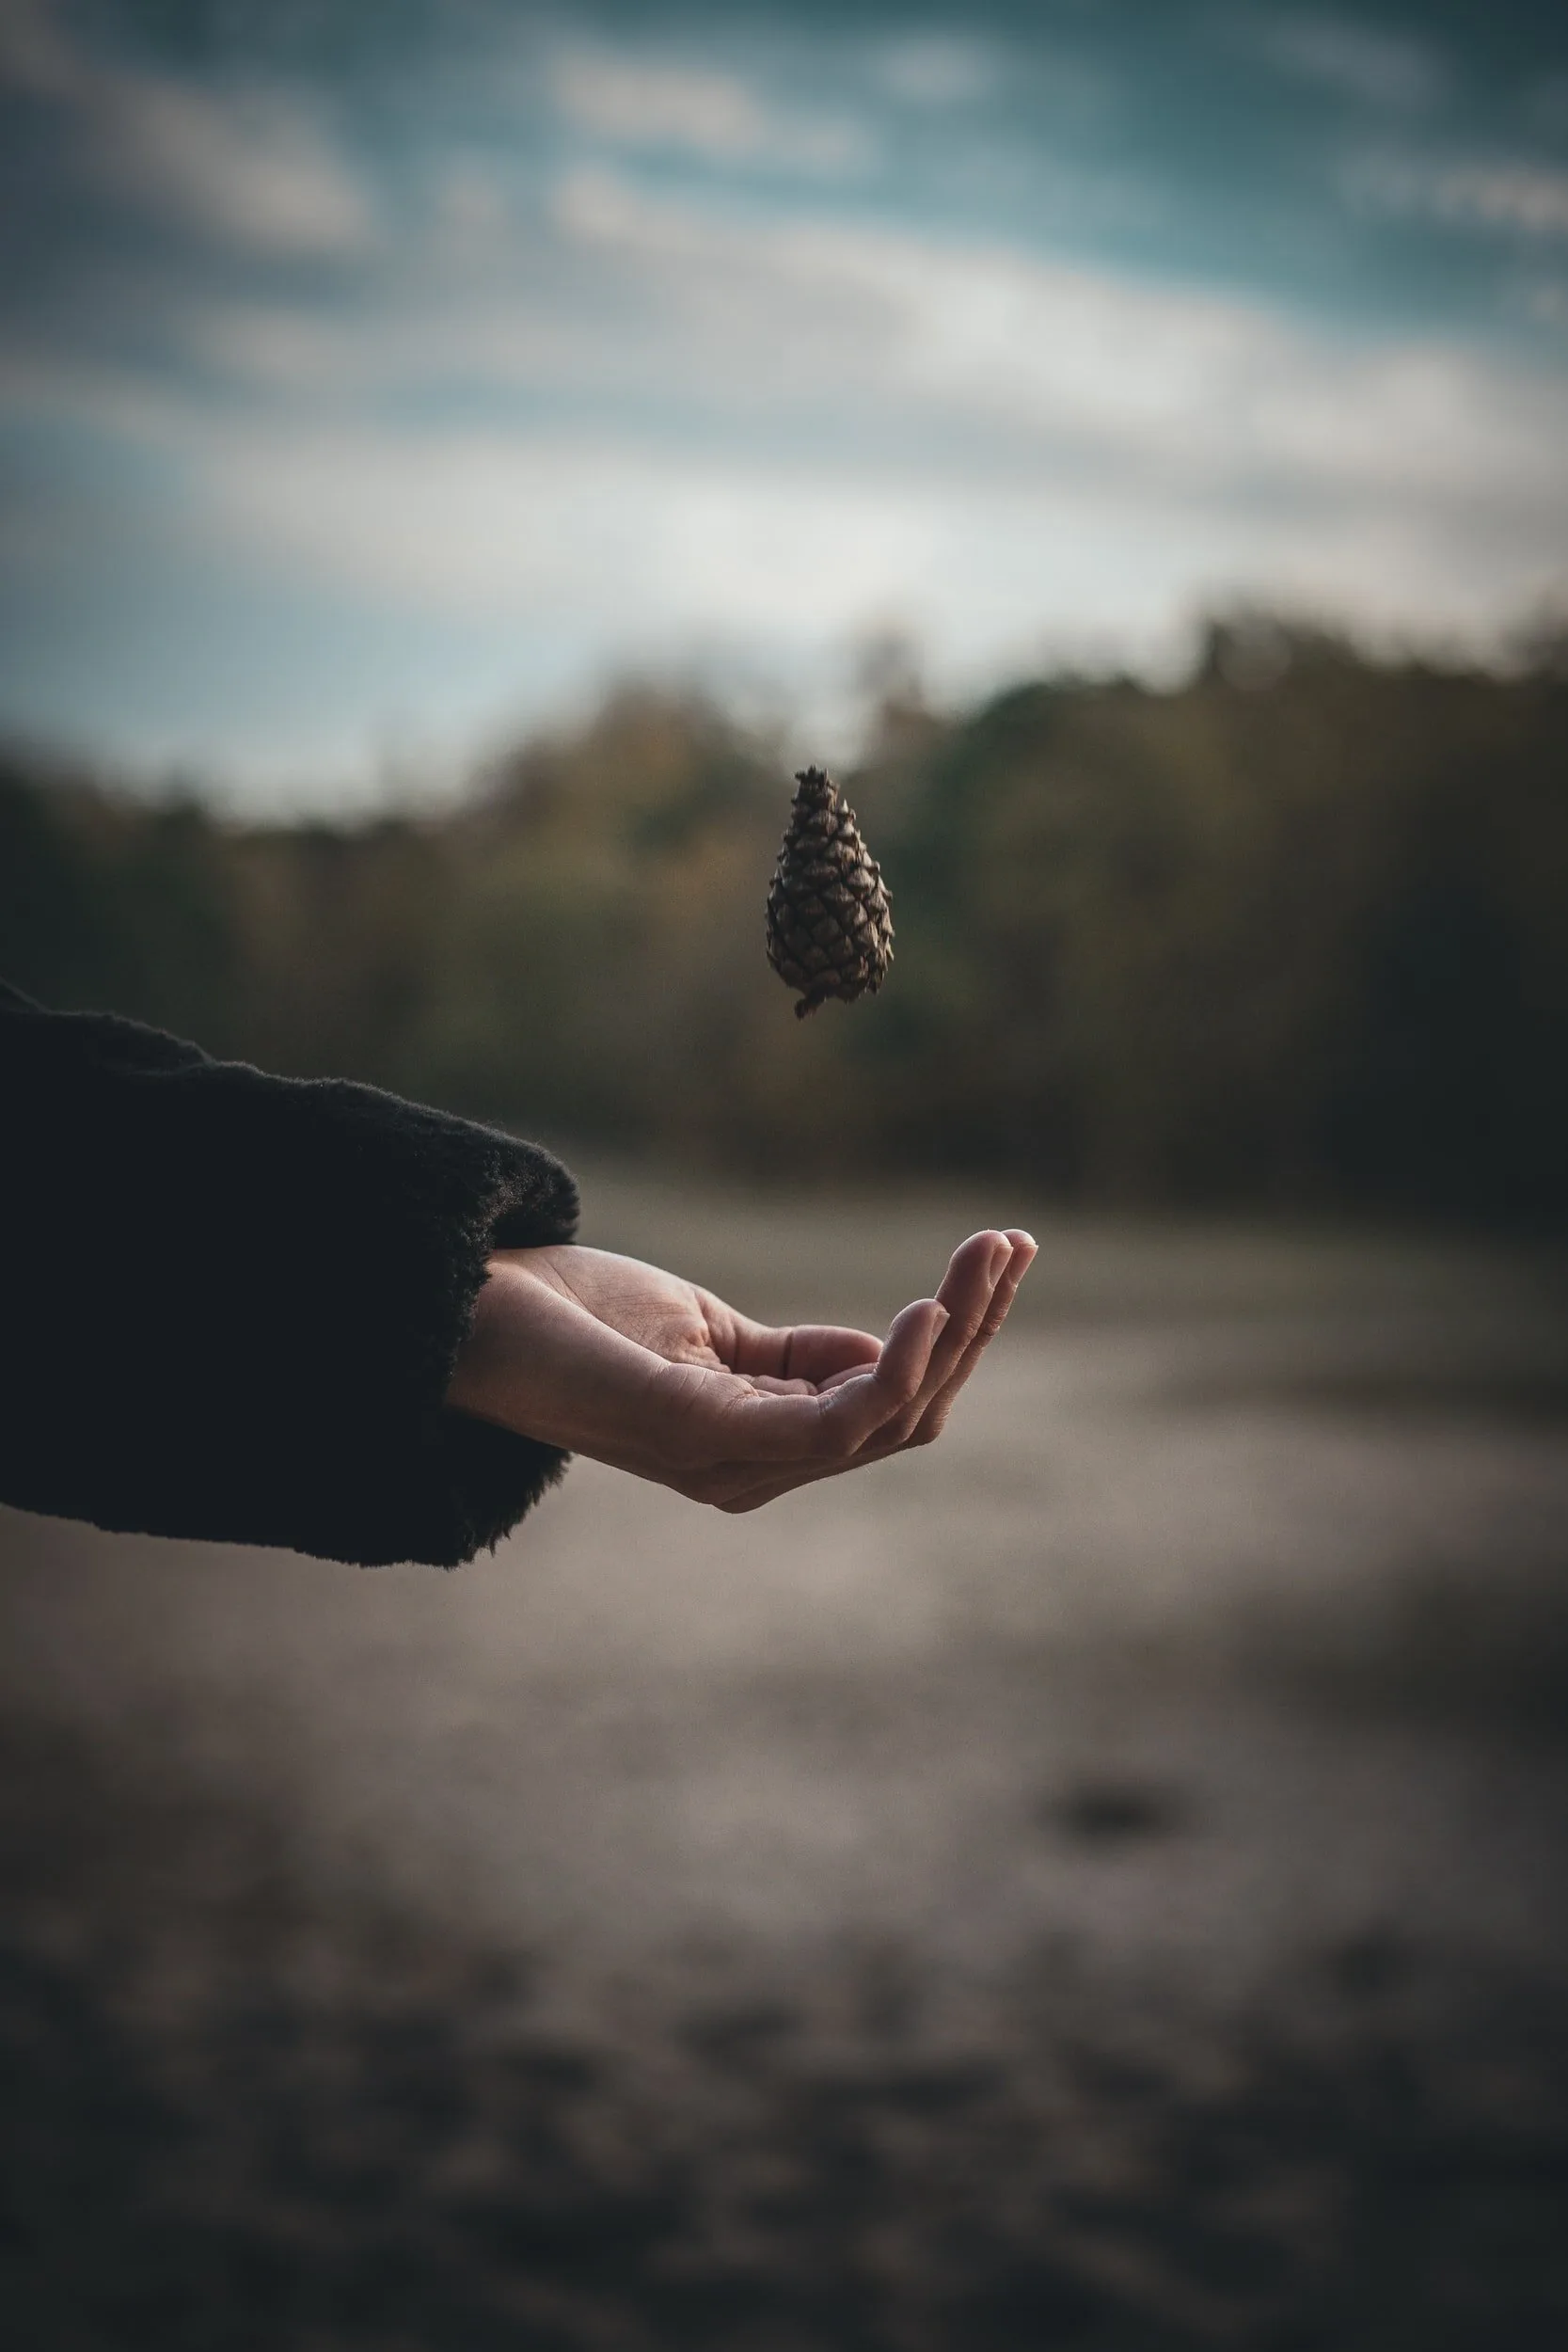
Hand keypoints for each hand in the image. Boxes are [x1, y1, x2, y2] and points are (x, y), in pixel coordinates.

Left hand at [445, 1230, 1036, 1511]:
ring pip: (889, 1418)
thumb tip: (892, 1346)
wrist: (457, 1313)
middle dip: (974, 1328)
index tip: (999, 1249)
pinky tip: (927, 1312)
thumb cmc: (569, 1320)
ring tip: (987, 1256)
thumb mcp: (707, 1330)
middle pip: (907, 1414)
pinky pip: (834, 1427)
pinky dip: (894, 1372)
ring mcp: (732, 1462)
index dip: (956, 1333)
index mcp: (761, 1441)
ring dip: (954, 1334)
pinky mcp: (705, 1440)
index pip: (891, 1404)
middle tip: (1012, 1244)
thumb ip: (795, 1352)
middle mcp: (755, 1468)